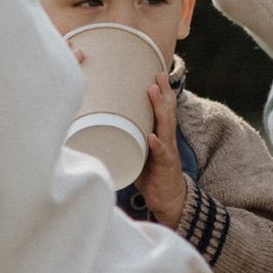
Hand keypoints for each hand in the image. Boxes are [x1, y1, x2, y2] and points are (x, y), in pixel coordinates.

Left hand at [137, 75, 186, 227]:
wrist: (169, 198)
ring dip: (159, 109)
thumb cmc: (152, 173)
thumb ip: (130, 138)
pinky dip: (157, 145)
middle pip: (167, 111)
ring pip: (166, 126)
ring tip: (153, 92)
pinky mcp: (165, 166)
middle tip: (157, 75)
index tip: (156, 73)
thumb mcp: (140, 152)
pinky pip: (161, 154)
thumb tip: (104, 126)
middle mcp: (167, 139)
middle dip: (163, 92)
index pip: (164, 109)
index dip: (162, 92)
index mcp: (161, 134)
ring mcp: (167, 151)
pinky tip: (152, 137)